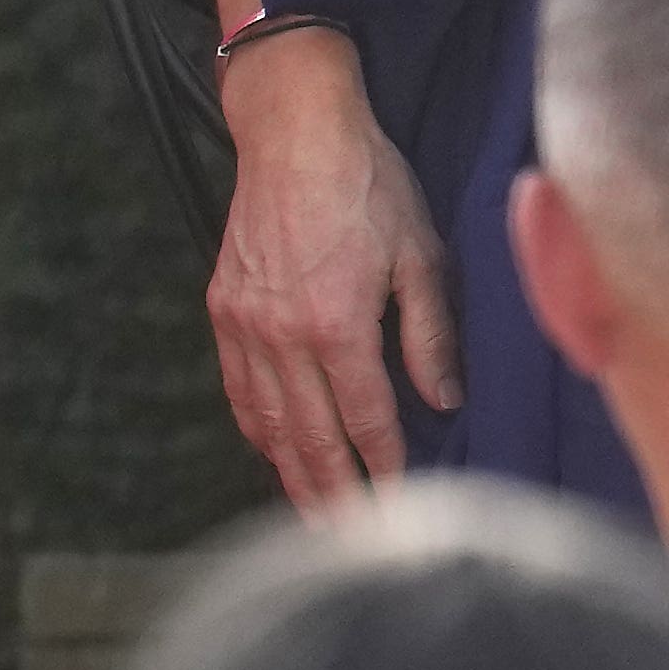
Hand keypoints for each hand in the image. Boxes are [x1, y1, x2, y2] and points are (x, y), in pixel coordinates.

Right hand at [206, 28, 460, 507]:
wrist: (294, 127)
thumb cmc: (368, 180)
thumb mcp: (420, 251)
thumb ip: (431, 332)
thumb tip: (445, 398)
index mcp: (337, 324)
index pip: (365, 422)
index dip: (385, 470)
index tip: (400, 509)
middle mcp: (283, 334)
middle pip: (310, 439)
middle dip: (333, 495)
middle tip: (352, 542)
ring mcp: (245, 323)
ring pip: (268, 422)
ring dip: (291, 472)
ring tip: (313, 513)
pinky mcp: (223, 307)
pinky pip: (238, 387)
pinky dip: (255, 426)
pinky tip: (272, 448)